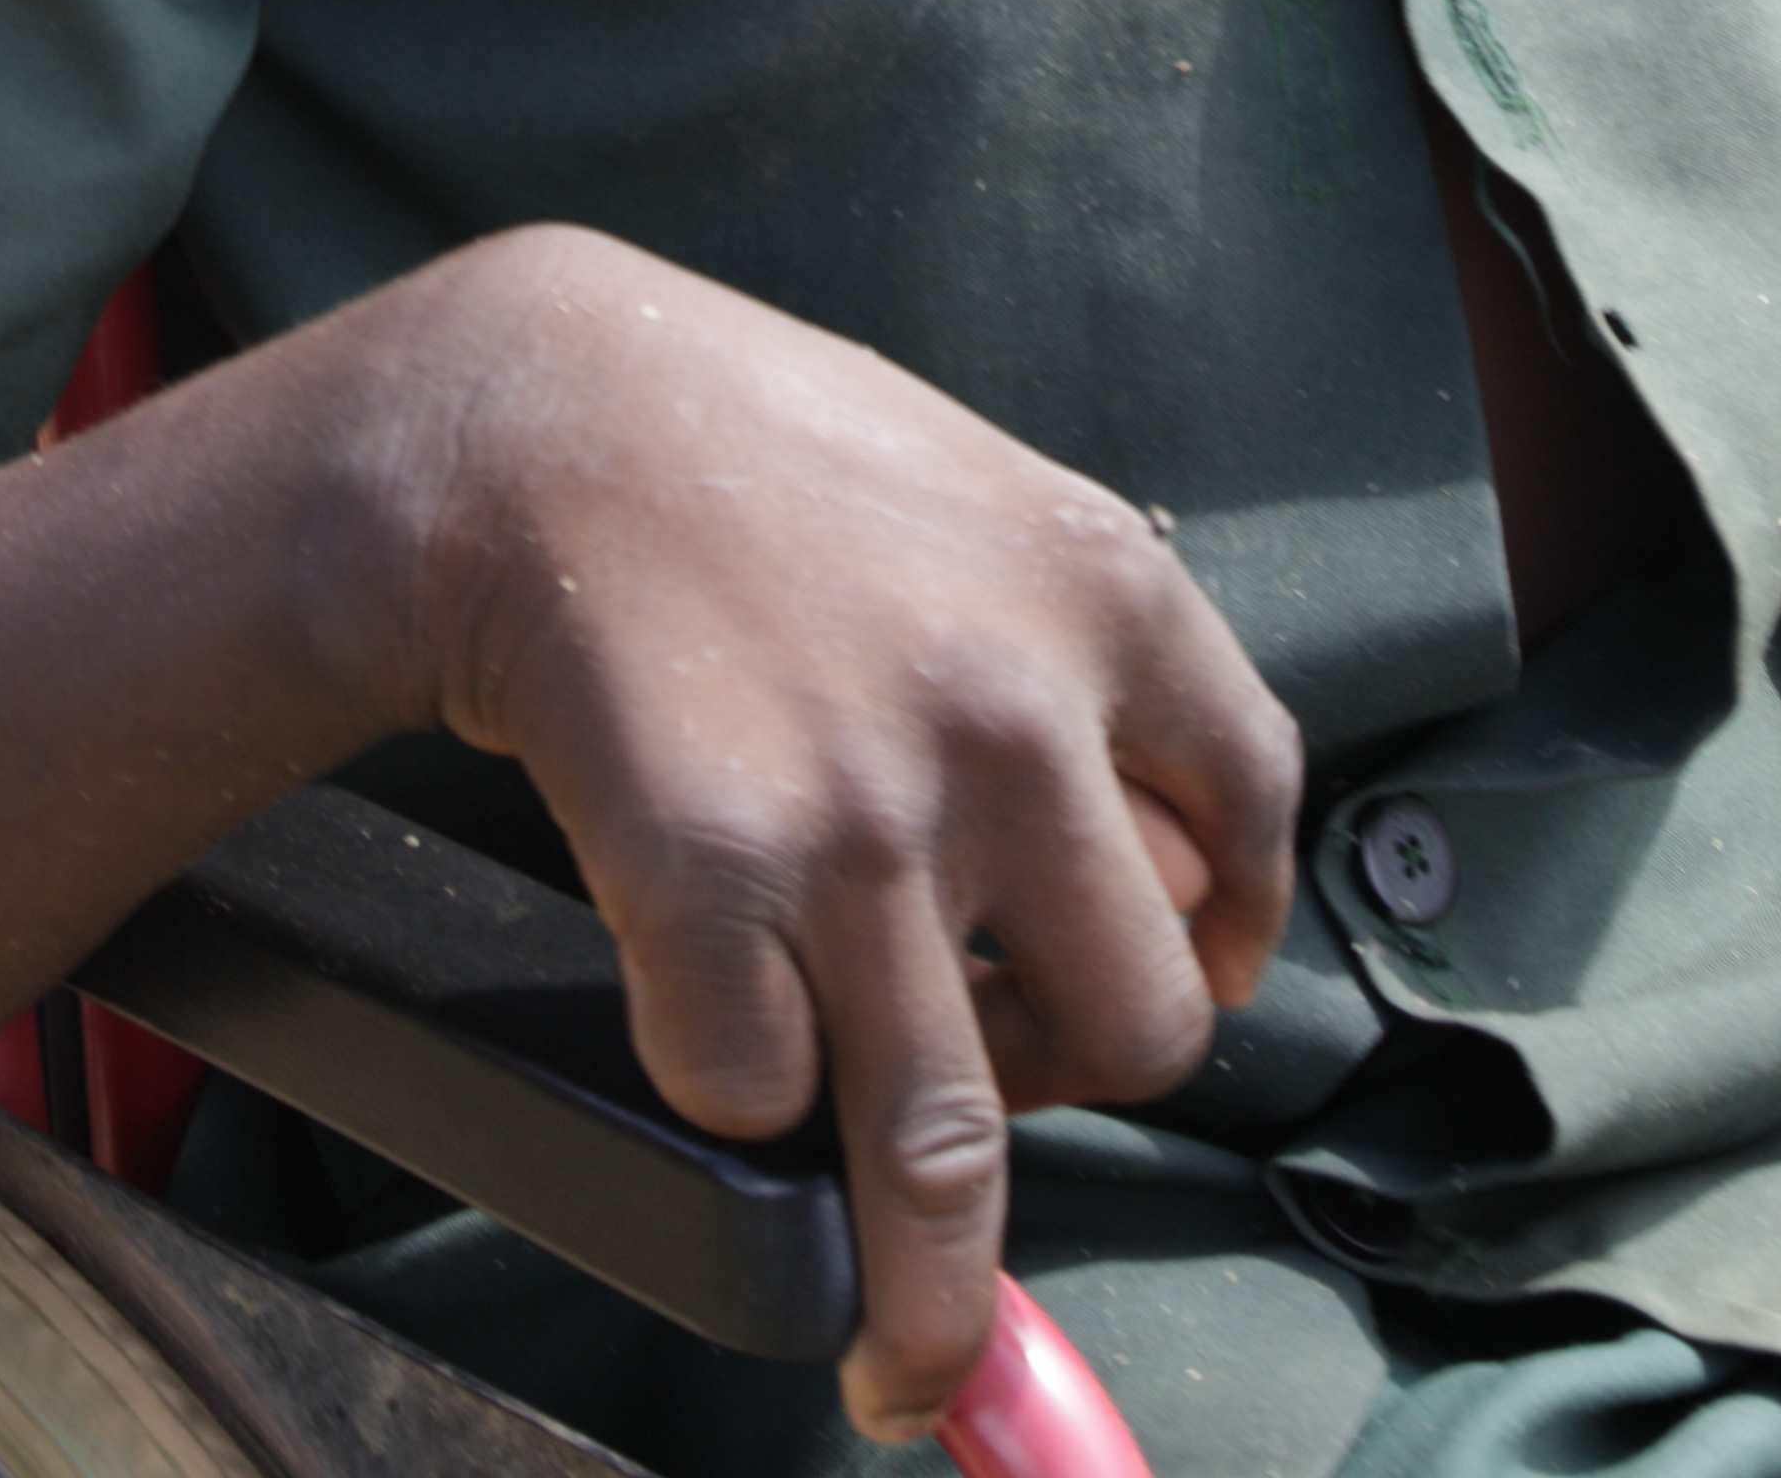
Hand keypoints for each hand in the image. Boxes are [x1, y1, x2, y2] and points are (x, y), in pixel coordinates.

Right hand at [404, 232, 1296, 1444]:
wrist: (525, 415)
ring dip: (934, 1296)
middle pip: (1137, 1029)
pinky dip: (738, 1097)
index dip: (1230, 933)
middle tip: (989, 1070)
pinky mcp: (710, 885)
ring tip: (910, 1364)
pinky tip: (707, 1030)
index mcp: (1100, 590)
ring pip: (949, 1152)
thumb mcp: (966, 488)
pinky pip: (762, 1100)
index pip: (1255, 815)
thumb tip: (1153, 865)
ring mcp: (865, 816)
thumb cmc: (742, 441)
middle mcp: (1012, 715)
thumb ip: (1070, 650)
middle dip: (1068, 1085)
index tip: (1192, 979)